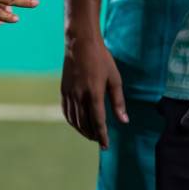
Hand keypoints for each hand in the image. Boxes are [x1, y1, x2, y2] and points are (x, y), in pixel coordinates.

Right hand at [61, 34, 127, 148]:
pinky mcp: (63, 90)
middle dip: (93, 135)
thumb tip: (124, 121)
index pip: (98, 122)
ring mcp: (70, 93)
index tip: (105, 146)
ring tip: (90, 135)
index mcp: (94, 94)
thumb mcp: (114, 79)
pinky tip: (77, 123)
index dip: (102, 136)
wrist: (80, 43)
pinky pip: (66, 111)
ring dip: (82, 130)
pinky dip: (71, 121)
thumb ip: (118, 101)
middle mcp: (80, 96)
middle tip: (99, 141)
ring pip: (74, 120)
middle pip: (85, 124)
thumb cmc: (101, 59)